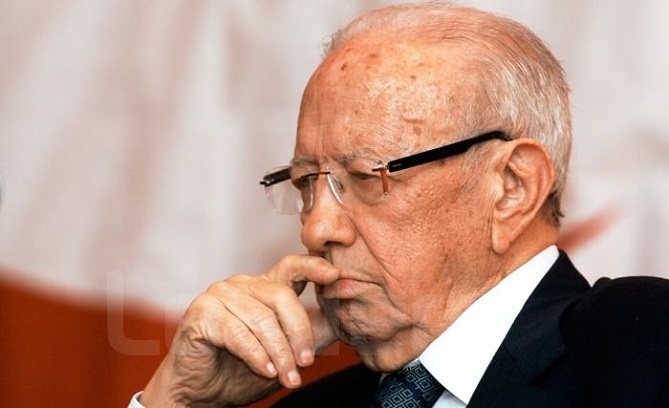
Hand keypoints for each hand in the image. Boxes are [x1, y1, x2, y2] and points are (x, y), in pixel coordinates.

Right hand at [140, 255, 340, 406]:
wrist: (201, 394)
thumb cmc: (242, 371)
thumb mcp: (288, 352)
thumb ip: (313, 334)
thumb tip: (343, 318)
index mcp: (263, 287)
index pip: (291, 267)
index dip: (313, 266)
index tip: (335, 274)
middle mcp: (241, 285)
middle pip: (282, 295)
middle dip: (299, 332)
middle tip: (306, 362)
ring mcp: (219, 295)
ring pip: (262, 318)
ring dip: (279, 352)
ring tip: (288, 377)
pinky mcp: (201, 313)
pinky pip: (238, 333)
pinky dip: (256, 355)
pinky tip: (266, 370)